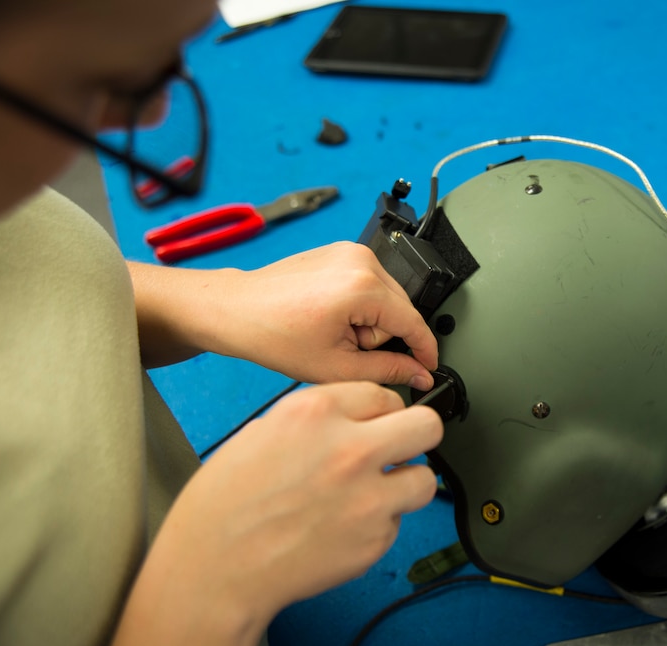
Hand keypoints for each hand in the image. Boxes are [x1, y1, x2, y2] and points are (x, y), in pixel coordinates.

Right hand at [107, 382, 441, 645]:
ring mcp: (367, 498)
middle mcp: (349, 449)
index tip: (379, 423)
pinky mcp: (374, 540)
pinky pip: (397, 522)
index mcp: (317, 413)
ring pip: (425, 479)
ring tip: (374, 493)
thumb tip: (355, 418)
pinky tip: (343, 527)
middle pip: (426, 426)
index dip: (383, 411)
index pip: (385, 394)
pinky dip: (378, 524)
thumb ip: (319, 418)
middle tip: (399, 448)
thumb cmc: (226, 502)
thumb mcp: (265, 431)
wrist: (215, 567)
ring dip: (404, 484)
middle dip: (415, 435)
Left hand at [130, 242, 438, 388]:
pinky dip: (360, 305)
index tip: (428, 369)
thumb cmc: (273, 334)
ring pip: (387, 298)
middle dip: (382, 337)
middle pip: (401, 310)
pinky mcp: (342, 251)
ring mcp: (351, 251)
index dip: (424, 351)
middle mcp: (361, 261)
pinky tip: (331, 316)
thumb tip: (418, 374)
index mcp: (362, 286)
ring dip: (370, 321)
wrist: (238, 309)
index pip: (414, 323)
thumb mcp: (336, 366)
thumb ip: (387, 371)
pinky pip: (370, 284)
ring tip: (334, 332)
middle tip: (346, 350)